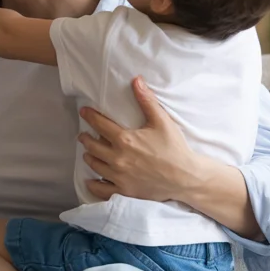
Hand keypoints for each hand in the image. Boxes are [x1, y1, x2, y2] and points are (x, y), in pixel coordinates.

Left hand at [78, 77, 203, 202]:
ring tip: (88, 153)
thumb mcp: (162, 121)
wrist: (186, 177)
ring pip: (95, 165)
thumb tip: (136, 80)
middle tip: (83, 135)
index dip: (90, 116)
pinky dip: (93, 184)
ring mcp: (119, 176)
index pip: (100, 124)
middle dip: (86, 138)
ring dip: (89, 157)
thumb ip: (147, 101)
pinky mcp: (124, 190)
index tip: (84, 112)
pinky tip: (90, 181)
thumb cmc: (175, 148)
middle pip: (92, 146)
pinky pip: (101, 189)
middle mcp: (118, 158)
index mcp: (125, 139)